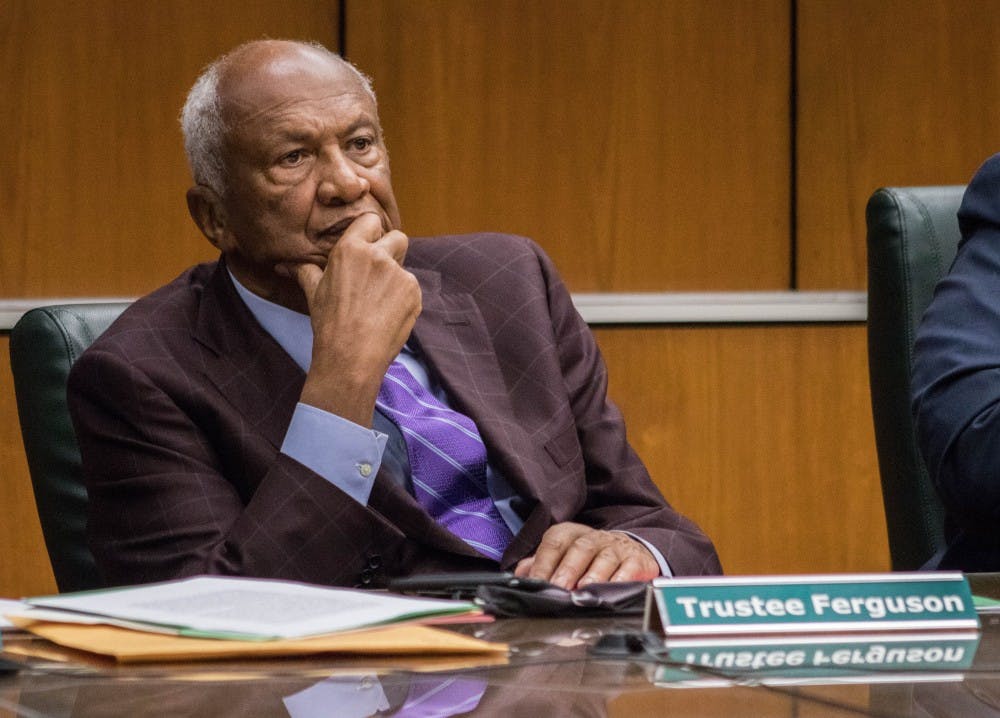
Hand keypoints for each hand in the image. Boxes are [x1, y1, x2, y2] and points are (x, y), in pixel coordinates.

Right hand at [282, 213, 420, 425]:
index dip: (371, 232)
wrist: (352, 357)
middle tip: (378, 273)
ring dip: (396, 278)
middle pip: (397, 238)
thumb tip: (285, 265)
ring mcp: (400, 274)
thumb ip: (306, 271)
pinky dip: (403, 298)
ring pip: (404, 266)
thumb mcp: (314, 293)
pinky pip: (411, 288)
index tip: (368, 246)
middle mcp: (379, 256)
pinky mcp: (415, 293)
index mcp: (351, 249)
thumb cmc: (329, 324)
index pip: (371, 221)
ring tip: (378, 303)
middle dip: (391, 250)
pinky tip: (388, 315)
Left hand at [513, 522, 659, 589]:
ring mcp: (616, 548)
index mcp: (571, 534)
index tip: (537, 583)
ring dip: (593, 575)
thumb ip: (541, 565)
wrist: (630, 552)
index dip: (544, 563)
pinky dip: (621, 580)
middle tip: (559, 588)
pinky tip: (613, 591)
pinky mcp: (637, 560)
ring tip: (583, 590)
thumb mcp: (564, 557)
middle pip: (579, 548)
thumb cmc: (590, 558)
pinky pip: (629, 568)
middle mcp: (594, 538)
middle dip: (567, 569)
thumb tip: (520, 575)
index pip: (554, 543)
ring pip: (604, 558)